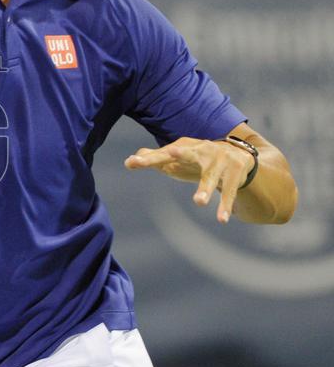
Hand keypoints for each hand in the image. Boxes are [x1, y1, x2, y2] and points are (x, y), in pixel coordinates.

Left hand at [124, 136, 255, 223]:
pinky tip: (222, 219)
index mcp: (184, 147)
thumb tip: (128, 161)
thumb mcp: (176, 158)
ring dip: (205, 189)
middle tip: (173, 152)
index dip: (148, 159)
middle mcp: (201, 150)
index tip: (132, 163)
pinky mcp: (234, 173)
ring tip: (198, 203)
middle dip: (181, 153)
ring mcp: (219, 161)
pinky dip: (225, 205)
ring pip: (210, 177)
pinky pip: (229, 191)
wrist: (237, 152)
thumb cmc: (197, 158)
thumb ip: (154, 159)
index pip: (162, 154)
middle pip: (188, 154)